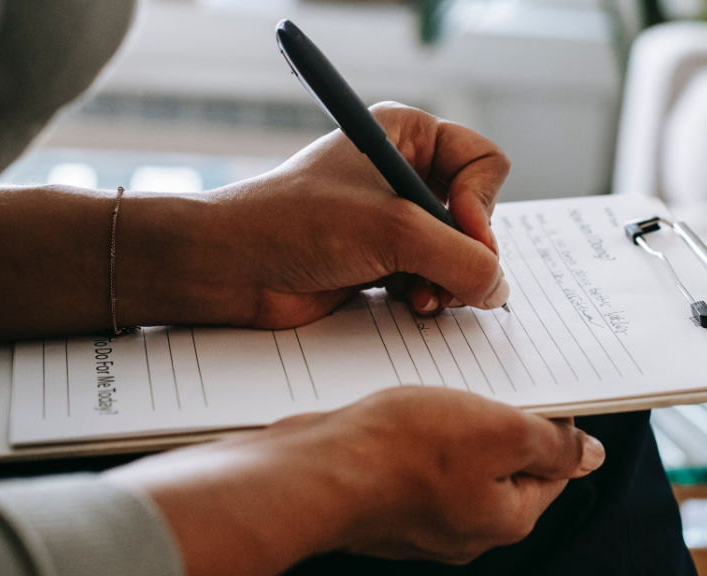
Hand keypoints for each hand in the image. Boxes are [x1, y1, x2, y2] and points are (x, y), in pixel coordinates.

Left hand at [0, 104, 508, 340]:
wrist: (232, 266)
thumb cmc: (297, 224)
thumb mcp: (392, 230)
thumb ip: (462, 258)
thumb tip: (499, 289)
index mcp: (406, 135)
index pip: (484, 162)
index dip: (482, 202)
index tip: (463, 233)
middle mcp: (403, 171)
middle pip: (476, 212)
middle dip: (465, 252)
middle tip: (445, 279)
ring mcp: (392, 217)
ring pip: (457, 251)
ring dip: (447, 279)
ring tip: (422, 297)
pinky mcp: (381, 256)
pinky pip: (431, 276)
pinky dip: (428, 293)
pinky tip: (408, 304)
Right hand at [106, 386, 604, 575]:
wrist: (314, 470)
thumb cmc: (401, 451)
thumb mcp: (495, 431)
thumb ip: (549, 442)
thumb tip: (589, 454)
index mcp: (504, 517)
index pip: (551, 468)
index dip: (549, 422)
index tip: (534, 386)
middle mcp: (465, 525)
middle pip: (500, 463)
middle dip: (495, 418)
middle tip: (480, 379)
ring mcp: (421, 516)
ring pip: (454, 457)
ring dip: (452, 421)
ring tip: (435, 389)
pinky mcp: (385, 497)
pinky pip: (415, 459)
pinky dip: (415, 432)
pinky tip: (399, 409)